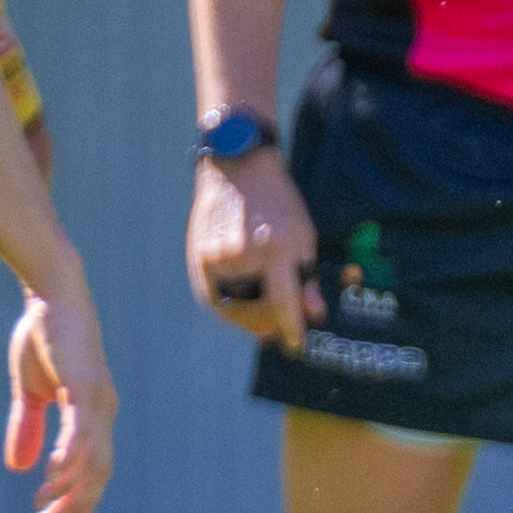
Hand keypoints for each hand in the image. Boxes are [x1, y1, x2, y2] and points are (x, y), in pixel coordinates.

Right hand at [4, 283, 117, 512]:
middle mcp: (103, 411)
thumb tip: (19, 468)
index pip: (94, 467)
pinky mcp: (85, 388)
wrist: (50, 296)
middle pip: (99, 473)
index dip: (79, 497)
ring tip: (44, 508)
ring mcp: (98, 400)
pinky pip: (82, 433)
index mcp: (93, 412)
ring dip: (70, 490)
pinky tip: (52, 477)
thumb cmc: (43, 337)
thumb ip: (26, 427)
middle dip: (76, 505)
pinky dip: (70, 459)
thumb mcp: (30, 392)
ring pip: (93, 460)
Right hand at [189, 149, 317, 348]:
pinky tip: (238, 309)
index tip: (295, 346)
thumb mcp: (304, 234)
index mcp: (275, 248)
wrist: (237, 166)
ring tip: (259, 320)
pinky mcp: (200, 256)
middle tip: (276, 332)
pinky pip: (213, 295)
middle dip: (267, 325)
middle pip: (255, 310)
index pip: (284, 303)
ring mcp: (217, 256)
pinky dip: (226, 308)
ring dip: (246, 320)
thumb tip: (312, 313)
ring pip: (231, 306)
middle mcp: (243, 255)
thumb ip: (306, 276)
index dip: (291, 329)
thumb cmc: (277, 199)